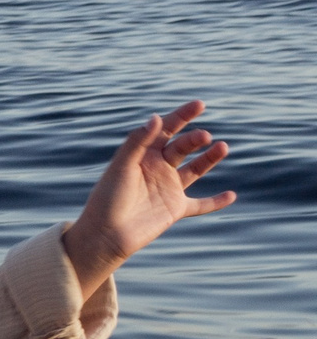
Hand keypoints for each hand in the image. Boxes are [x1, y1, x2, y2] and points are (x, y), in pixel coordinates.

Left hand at [60, 100, 235, 294]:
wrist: (105, 234)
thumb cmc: (107, 198)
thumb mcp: (122, 166)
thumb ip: (137, 142)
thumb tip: (156, 118)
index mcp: (142, 154)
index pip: (166, 129)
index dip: (182, 116)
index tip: (199, 104)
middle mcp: (157, 168)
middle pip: (182, 147)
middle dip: (194, 139)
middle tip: (204, 137)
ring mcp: (168, 188)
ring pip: (196, 169)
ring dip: (210, 158)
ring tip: (222, 147)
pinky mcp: (175, 209)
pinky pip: (201, 204)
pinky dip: (216, 202)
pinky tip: (231, 195)